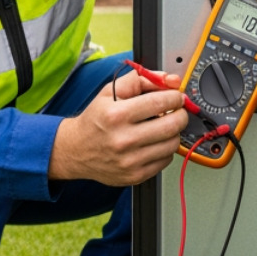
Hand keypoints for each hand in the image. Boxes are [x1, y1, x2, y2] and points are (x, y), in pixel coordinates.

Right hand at [48, 69, 187, 185]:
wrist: (76, 150)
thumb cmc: (95, 119)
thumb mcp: (110, 91)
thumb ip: (141, 79)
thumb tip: (170, 80)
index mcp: (116, 115)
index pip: (161, 102)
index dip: (175, 96)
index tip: (175, 96)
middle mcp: (123, 139)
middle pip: (173, 125)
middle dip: (180, 114)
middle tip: (175, 110)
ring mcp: (130, 161)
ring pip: (173, 143)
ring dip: (173, 132)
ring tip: (162, 126)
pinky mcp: (136, 175)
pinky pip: (166, 160)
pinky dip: (165, 149)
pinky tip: (153, 142)